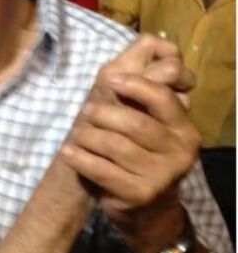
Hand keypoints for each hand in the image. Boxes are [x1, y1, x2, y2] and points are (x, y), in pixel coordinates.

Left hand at [61, 35, 200, 229]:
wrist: (145, 207)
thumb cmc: (141, 153)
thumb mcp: (148, 120)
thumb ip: (148, 84)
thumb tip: (156, 46)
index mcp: (183, 127)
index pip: (162, 99)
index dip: (137, 85)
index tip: (110, 78)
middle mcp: (179, 151)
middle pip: (136, 122)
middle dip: (104, 113)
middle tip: (86, 111)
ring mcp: (161, 175)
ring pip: (115, 145)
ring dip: (88, 135)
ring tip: (75, 133)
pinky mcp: (139, 194)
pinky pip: (102, 170)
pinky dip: (80, 158)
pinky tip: (69, 152)